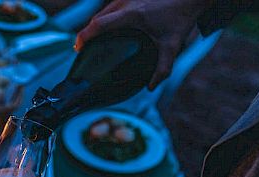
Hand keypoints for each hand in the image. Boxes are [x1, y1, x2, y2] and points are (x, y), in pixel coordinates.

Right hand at [75, 0, 208, 89]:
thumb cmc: (180, 20)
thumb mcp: (172, 46)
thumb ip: (162, 69)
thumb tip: (150, 87)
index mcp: (131, 16)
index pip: (99, 25)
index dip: (84, 36)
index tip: (77, 48)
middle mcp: (125, 3)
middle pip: (97, 18)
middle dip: (87, 33)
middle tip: (81, 49)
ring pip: (103, 11)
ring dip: (95, 25)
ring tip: (91, 41)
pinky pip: (110, 8)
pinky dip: (104, 19)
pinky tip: (106, 30)